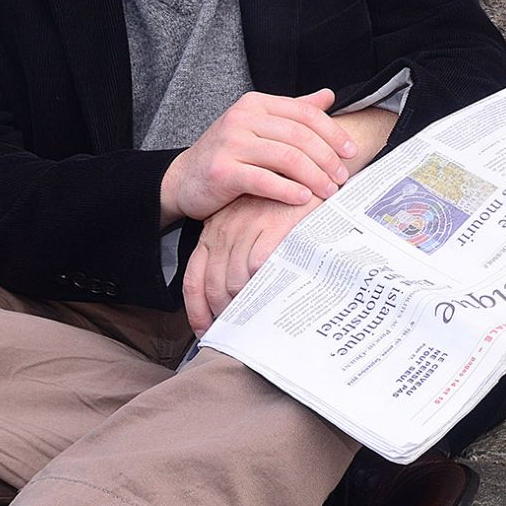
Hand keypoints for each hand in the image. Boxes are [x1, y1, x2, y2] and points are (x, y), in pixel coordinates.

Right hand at [161, 89, 356, 223]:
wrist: (184, 179)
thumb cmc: (228, 154)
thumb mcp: (259, 126)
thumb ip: (292, 111)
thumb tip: (328, 96)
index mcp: (256, 104)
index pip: (305, 113)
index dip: (333, 133)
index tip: (351, 152)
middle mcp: (242, 118)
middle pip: (300, 136)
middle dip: (327, 159)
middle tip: (342, 178)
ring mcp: (230, 143)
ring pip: (287, 158)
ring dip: (314, 177)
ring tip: (328, 191)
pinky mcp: (222, 171)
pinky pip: (265, 180)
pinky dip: (289, 191)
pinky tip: (303, 199)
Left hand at [181, 192, 318, 333]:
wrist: (311, 174)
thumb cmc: (283, 205)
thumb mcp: (250, 225)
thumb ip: (237, 254)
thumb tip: (234, 297)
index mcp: (213, 232)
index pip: (193, 279)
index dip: (197, 311)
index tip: (206, 331)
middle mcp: (224, 230)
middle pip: (212, 285)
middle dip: (224, 313)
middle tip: (240, 329)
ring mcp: (247, 227)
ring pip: (234, 279)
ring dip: (244, 303)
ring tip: (259, 317)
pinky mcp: (272, 226)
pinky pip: (258, 266)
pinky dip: (263, 284)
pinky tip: (273, 295)